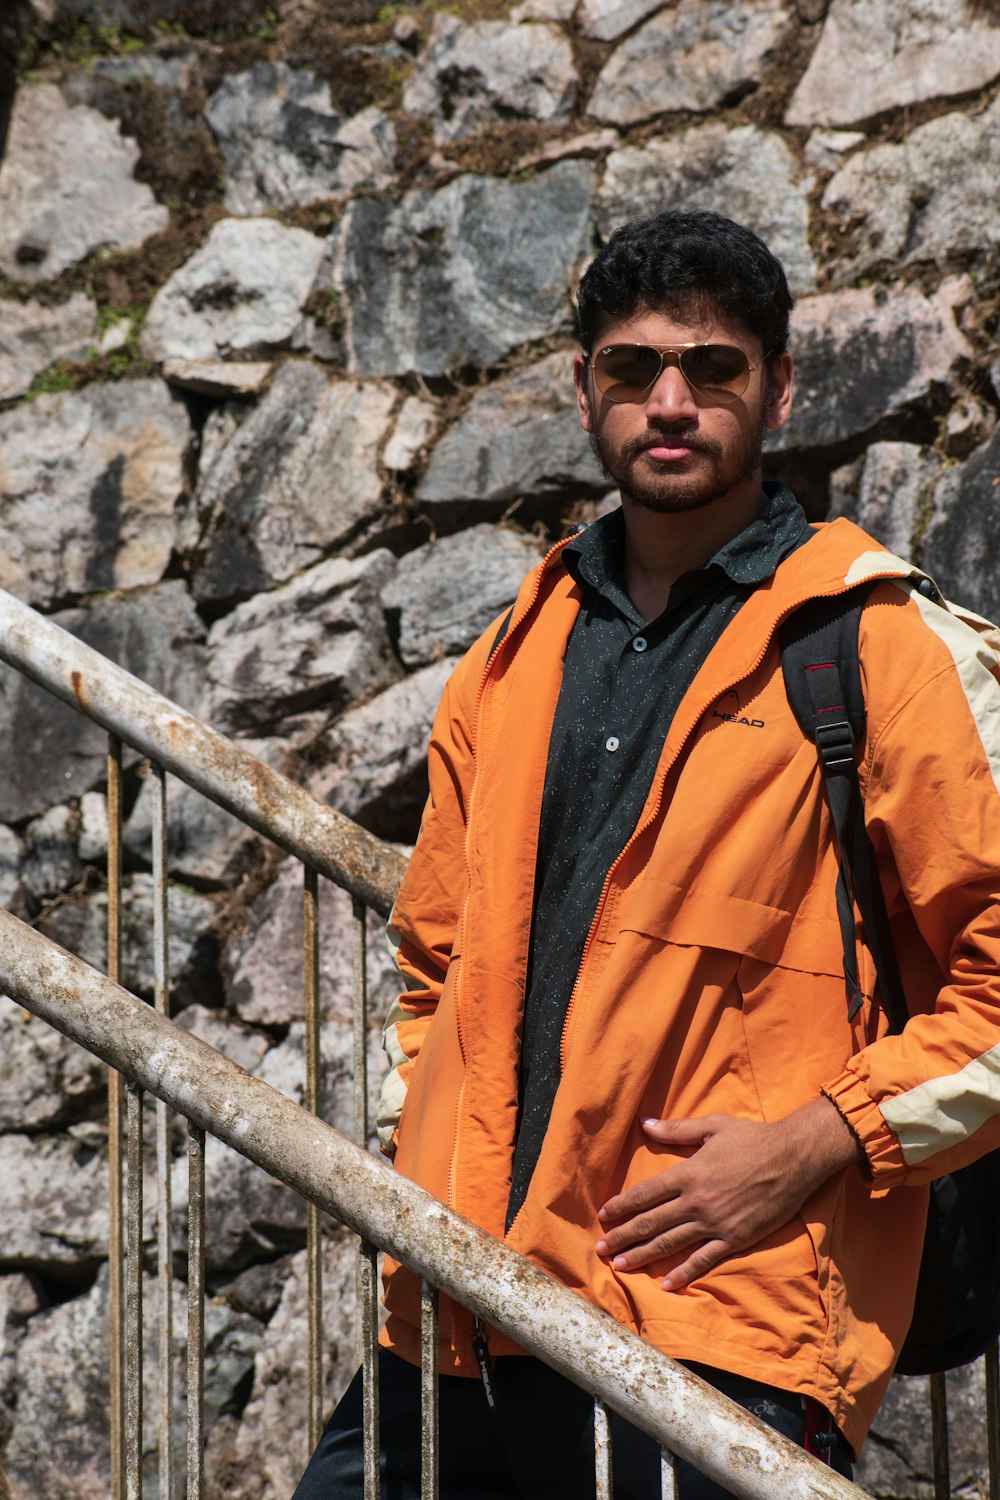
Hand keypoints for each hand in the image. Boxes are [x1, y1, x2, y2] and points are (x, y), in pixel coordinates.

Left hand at [594, 1097, 860, 1290]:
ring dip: (643, 1255)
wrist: (793, 1158)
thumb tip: (644, 1125)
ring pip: (671, 1243)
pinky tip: (666, 1283)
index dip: (621, 1206)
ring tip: (620, 1265)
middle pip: (651, 1222)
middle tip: (600, 1249)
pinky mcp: (734, 1238)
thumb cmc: (752, 1138)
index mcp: (687, 1173)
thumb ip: (676, 1129)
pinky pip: (704, 1259)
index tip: (603, 1215)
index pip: (644, 1194)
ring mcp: (714, 1222)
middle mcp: (695, 1201)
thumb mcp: (711, 1126)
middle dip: (623, 1236)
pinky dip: (684, 1273)